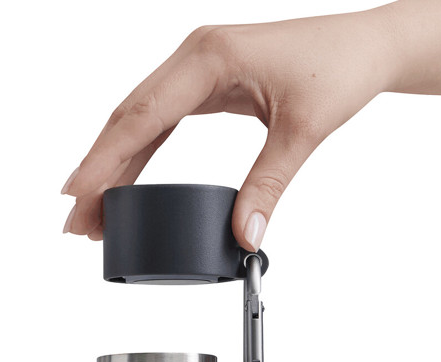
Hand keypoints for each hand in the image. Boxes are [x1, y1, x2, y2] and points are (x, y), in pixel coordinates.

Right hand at [60, 10, 398, 249]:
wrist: (366, 47)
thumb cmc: (339, 67)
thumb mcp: (302, 132)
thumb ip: (268, 185)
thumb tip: (244, 236)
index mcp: (209, 57)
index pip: (141, 115)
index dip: (104, 159)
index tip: (78, 194)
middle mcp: (195, 57)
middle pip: (127, 118)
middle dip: (97, 171)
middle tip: (75, 220)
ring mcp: (197, 70)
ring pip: (138, 121)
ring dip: (112, 167)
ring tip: (90, 214)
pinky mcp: (206, 86)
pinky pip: (158, 122)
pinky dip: (137, 156)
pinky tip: (122, 185)